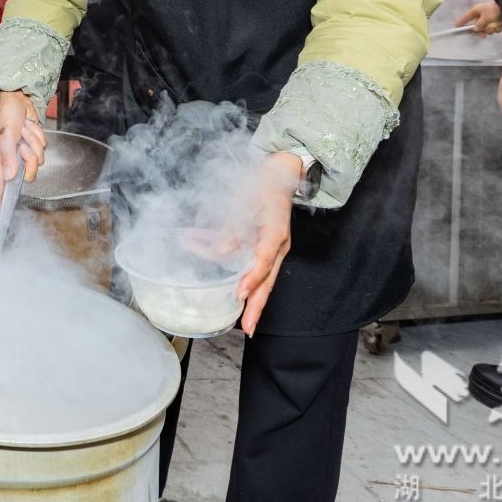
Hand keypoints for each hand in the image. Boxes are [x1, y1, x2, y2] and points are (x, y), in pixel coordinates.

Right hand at [0, 90, 46, 212]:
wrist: (20, 100)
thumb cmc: (7, 115)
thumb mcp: (6, 133)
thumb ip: (8, 155)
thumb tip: (10, 176)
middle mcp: (8, 160)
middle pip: (25, 172)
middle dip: (28, 155)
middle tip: (22, 140)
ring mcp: (21, 155)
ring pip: (36, 161)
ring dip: (33, 144)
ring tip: (25, 131)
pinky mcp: (31, 149)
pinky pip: (42, 151)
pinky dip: (38, 138)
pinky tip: (30, 129)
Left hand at [236, 152, 301, 336]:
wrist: (279, 173)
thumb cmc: (261, 183)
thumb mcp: (243, 198)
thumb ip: (232, 225)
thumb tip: (222, 249)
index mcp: (274, 232)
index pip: (263, 260)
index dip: (252, 278)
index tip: (240, 293)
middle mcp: (278, 245)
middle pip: (268, 280)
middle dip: (258, 306)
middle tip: (248, 327)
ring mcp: (275, 249)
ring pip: (265, 279)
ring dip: (253, 299)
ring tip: (245, 322)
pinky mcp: (269, 248)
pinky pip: (258, 269)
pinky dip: (247, 281)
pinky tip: (238, 294)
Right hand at [459, 0, 501, 36]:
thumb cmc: (494, 10)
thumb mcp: (486, 18)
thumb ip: (479, 25)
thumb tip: (474, 30)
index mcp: (476, 11)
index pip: (466, 17)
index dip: (461, 23)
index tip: (455, 28)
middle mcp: (480, 15)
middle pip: (477, 26)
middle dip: (482, 31)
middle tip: (484, 35)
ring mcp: (487, 18)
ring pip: (485, 28)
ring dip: (490, 30)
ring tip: (495, 28)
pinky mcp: (494, 20)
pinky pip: (492, 28)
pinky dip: (496, 28)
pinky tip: (499, 26)